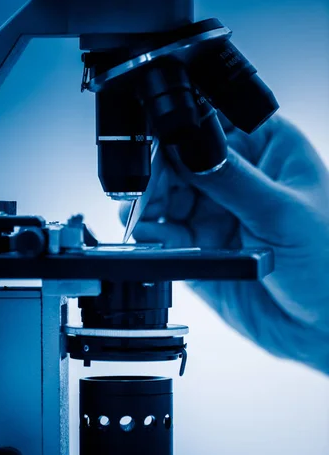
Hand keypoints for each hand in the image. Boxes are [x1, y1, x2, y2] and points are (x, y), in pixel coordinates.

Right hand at [121, 116, 328, 373]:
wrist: (322, 327)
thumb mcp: (282, 213)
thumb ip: (230, 179)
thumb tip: (188, 147)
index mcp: (268, 151)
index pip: (213, 127)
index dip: (183, 136)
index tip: (162, 154)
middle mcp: (238, 180)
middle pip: (180, 164)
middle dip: (158, 178)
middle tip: (146, 195)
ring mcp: (217, 216)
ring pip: (167, 200)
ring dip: (149, 208)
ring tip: (143, 219)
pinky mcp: (201, 252)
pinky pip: (166, 239)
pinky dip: (151, 237)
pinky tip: (149, 238)